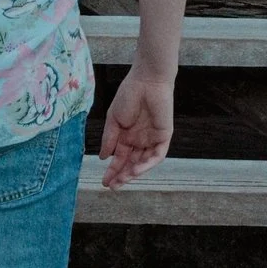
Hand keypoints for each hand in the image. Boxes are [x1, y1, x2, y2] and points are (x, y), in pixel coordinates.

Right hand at [99, 62, 174, 186]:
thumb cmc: (129, 95)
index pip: (119, 158)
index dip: (112, 170)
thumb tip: (102, 158)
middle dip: (121, 175)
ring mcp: (152, 139)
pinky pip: (156, 155)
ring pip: (143, 162)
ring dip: (133, 173)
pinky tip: (135, 170)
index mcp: (126, 135)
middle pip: (131, 163)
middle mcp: (139, 140)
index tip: (104, 182)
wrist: (147, 81)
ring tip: (122, 180)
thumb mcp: (113, 119)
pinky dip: (147, 164)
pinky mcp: (163, 136)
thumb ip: (109, 139)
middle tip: (112, 186)